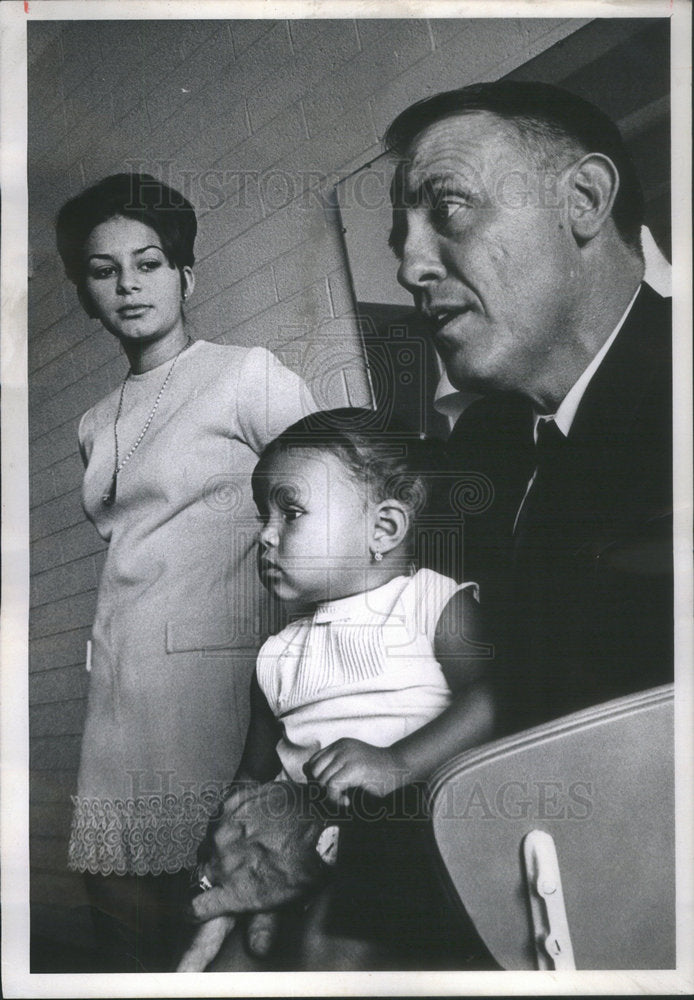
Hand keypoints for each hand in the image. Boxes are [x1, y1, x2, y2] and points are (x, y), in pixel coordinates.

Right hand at [190, 780, 326, 924]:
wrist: (323, 817)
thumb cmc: (312, 860)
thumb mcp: (289, 898)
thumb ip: (265, 923)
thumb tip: (257, 949)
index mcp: (233, 890)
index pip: (195, 907)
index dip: (197, 908)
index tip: (202, 905)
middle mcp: (221, 860)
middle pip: (203, 870)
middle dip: (216, 870)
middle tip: (240, 863)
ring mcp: (223, 829)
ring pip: (211, 840)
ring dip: (224, 843)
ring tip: (251, 838)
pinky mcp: (231, 803)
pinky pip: (222, 814)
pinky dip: (233, 817)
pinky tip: (253, 817)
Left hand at [307, 739, 405, 804]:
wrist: (400, 769)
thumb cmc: (376, 773)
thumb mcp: (351, 766)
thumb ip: (333, 768)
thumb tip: (309, 778)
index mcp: (340, 745)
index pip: (314, 762)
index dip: (317, 780)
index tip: (330, 791)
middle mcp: (341, 747)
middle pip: (314, 771)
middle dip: (321, 789)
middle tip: (336, 798)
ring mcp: (347, 755)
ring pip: (322, 780)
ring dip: (330, 796)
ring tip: (343, 800)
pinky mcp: (354, 768)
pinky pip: (332, 786)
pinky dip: (335, 799)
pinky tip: (347, 803)